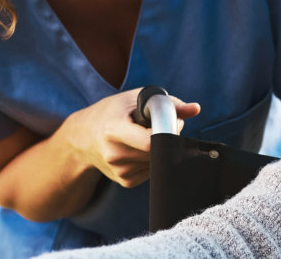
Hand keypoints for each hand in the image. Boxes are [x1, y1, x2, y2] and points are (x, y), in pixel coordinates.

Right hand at [57, 88, 200, 187]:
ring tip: (145, 135)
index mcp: (113, 130)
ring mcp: (120, 171)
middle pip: (159, 152)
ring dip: (162, 149)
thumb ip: (167, 104)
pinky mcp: (126, 181)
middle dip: (169, 137)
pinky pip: (154, 170)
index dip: (168, 133)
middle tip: (163, 124)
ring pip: (159, 161)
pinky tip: (139, 150)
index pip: (149, 142)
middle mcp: (115, 154)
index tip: (172, 123)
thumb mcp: (134, 99)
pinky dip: (154, 159)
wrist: (84, 138)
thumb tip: (196, 109)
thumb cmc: (112, 112)